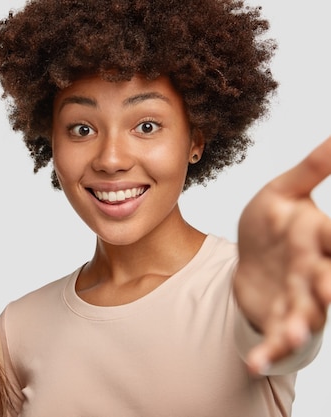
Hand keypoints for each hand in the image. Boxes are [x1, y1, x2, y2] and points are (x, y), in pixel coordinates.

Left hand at [233, 136, 330, 373]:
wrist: (254, 260)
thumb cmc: (272, 224)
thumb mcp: (285, 192)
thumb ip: (313, 168)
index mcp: (316, 235)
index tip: (329, 242)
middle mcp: (313, 269)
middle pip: (325, 277)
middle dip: (328, 284)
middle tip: (328, 289)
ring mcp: (298, 297)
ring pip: (305, 311)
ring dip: (301, 322)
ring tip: (295, 331)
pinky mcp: (280, 317)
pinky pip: (276, 335)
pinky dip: (268, 350)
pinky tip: (253, 363)